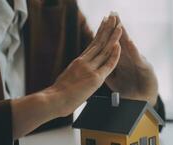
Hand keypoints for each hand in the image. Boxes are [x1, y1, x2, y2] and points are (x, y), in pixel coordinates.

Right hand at [12, 15, 121, 138]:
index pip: (92, 45)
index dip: (100, 34)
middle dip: (107, 29)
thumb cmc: (58, 94)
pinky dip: (114, 54)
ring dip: (113, 37)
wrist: (53, 100)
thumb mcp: (67, 78)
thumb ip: (75, 73)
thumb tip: (76, 75)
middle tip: (113, 17)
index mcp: (79, 62)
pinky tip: (119, 45)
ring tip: (119, 25)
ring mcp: (89, 69)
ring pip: (104, 50)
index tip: (104, 24)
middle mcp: (84, 62)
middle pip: (98, 42)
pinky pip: (108, 64)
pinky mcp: (94, 78)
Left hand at [105, 13, 158, 105]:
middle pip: (122, 41)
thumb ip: (106, 71)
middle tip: (112, 13)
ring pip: (130, 47)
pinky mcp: (145, 69)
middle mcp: (130, 58)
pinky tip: (129, 43)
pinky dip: (133, 51)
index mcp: (121, 60)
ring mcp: (138, 62)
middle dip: (116, 27)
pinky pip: (138, 59)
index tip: (102, 21)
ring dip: (124, 35)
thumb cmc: (130, 89)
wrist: (144, 100)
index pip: (113, 44)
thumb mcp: (114, 80)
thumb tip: (93, 66)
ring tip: (120, 23)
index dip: (108, 33)